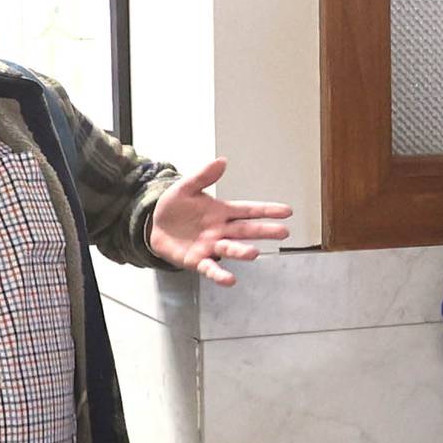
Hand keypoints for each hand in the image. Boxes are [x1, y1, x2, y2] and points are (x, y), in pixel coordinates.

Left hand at [149, 157, 290, 285]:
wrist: (156, 225)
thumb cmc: (175, 207)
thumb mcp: (186, 187)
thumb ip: (203, 176)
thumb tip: (221, 161)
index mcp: (222, 212)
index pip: (249, 210)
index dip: (267, 211)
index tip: (287, 211)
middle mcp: (221, 230)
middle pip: (246, 230)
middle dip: (264, 231)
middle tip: (283, 232)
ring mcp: (211, 246)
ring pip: (230, 249)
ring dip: (242, 251)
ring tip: (253, 253)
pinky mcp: (198, 260)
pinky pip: (211, 268)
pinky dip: (220, 274)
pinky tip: (230, 280)